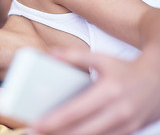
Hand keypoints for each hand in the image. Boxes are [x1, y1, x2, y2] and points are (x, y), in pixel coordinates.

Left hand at [30, 48, 159, 134]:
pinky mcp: (129, 133)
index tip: (36, 124)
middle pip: (82, 131)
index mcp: (109, 91)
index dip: (54, 120)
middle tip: (34, 132)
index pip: (76, 111)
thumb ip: (75, 56)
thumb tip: (50, 54)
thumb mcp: (102, 58)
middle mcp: (119, 111)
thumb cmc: (125, 69)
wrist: (159, 80)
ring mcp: (126, 125)